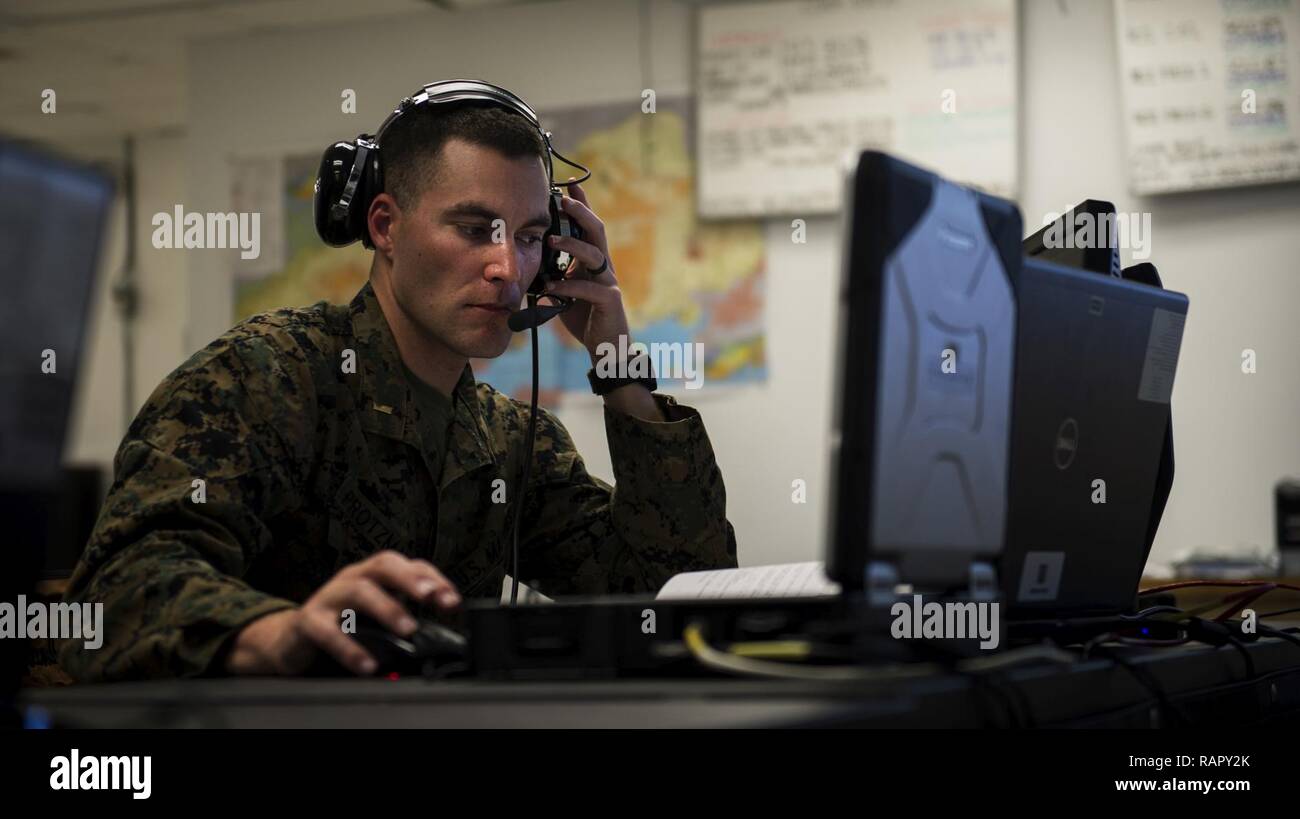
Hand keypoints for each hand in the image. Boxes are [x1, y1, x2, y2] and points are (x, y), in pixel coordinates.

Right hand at [223, 550, 459, 675]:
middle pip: (383, 565)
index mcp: (373, 575)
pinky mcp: (308, 621)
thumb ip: (403, 619)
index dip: (433, 578)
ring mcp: (329, 596)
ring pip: (359, 592)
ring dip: (387, 609)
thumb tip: (441, 635)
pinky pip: (328, 631)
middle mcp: (353, 578)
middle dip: (411, 579)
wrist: (291, 639)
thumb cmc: (340, 624)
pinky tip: (367, 664)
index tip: (453, 600)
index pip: (409, 565)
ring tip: (408, 629)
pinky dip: (349, 648)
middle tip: (431, 599)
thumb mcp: (375, 617)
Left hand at [541, 180, 629, 361]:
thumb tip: (531, 264)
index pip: (588, 227)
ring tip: (550, 239)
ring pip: (594, 254)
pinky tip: (553, 285)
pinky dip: (569, 285)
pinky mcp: (610, 300)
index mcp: (593, 262)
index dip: (581, 205)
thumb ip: (554, 276)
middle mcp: (604, 267)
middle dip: (580, 212)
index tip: (569, 185)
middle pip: (596, 231)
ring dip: (572, 245)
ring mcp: (609, 282)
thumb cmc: (586, 317)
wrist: (606, 347)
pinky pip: (589, 288)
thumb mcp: (565, 293)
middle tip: (562, 199)